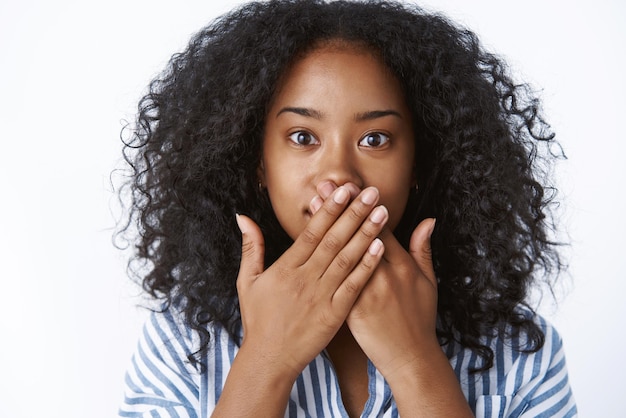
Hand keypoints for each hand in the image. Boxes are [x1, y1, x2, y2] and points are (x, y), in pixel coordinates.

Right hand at [235, 186, 388, 379]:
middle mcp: (305, 278)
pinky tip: (379, 247)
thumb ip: (251, 247)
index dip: (328, 210)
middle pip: (333, 240)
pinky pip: (353, 286)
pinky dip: (366, 266)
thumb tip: (242, 217)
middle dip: (353, 213)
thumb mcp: (248, 281)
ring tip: (382, 212)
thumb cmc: (258, 319)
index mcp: (286, 268)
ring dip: (366, 233)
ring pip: (346, 259)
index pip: (311, 232)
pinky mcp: (334, 313)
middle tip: (371, 192)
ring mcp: (321, 296)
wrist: (269, 358)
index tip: (343, 190)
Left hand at [312, 181, 438, 379]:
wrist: (410, 356)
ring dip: (325, 226)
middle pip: (357, 234)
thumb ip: (423, 249)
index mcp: (401, 265)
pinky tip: (307, 246)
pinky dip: (320, 260)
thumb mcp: (428, 281)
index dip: (362, 205)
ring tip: (312, 205)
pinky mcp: (351, 308)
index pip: (379, 227)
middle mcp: (383, 274)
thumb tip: (428, 220)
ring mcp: (366, 291)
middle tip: (323, 185)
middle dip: (339, 207)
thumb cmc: (420, 318)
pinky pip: (332, 280)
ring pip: (341, 252)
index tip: (350, 186)